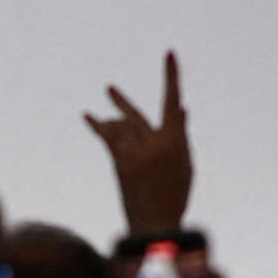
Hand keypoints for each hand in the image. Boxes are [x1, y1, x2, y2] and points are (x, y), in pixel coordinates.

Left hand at [85, 52, 192, 235]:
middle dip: (122, 100)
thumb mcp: (185, 164)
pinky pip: (108, 138)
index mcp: (175, 141)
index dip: (171, 75)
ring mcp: (134, 153)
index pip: (173, 101)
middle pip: (135, 114)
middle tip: (109, 87)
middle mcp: (153, 143)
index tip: (169, 54)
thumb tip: (182, 109)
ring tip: (103, 100)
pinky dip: (100, 127)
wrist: (155, 223)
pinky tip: (92, 118)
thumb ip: (180, 134)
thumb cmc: (175, 194)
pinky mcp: (120, 163)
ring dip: (111, 116)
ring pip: (119, 125)